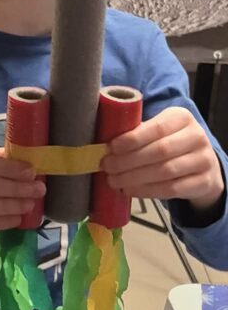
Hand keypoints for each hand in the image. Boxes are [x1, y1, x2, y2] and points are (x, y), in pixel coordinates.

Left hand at [102, 107, 223, 210]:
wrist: (203, 165)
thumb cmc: (170, 143)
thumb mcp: (159, 131)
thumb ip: (139, 133)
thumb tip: (105, 146)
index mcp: (182, 118)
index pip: (157, 128)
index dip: (132, 139)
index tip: (111, 147)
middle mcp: (197, 137)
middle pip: (160, 150)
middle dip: (128, 160)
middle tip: (107, 167)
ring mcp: (203, 160)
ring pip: (165, 171)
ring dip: (134, 178)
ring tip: (114, 181)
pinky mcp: (204, 182)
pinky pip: (172, 189)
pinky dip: (147, 191)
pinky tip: (130, 190)